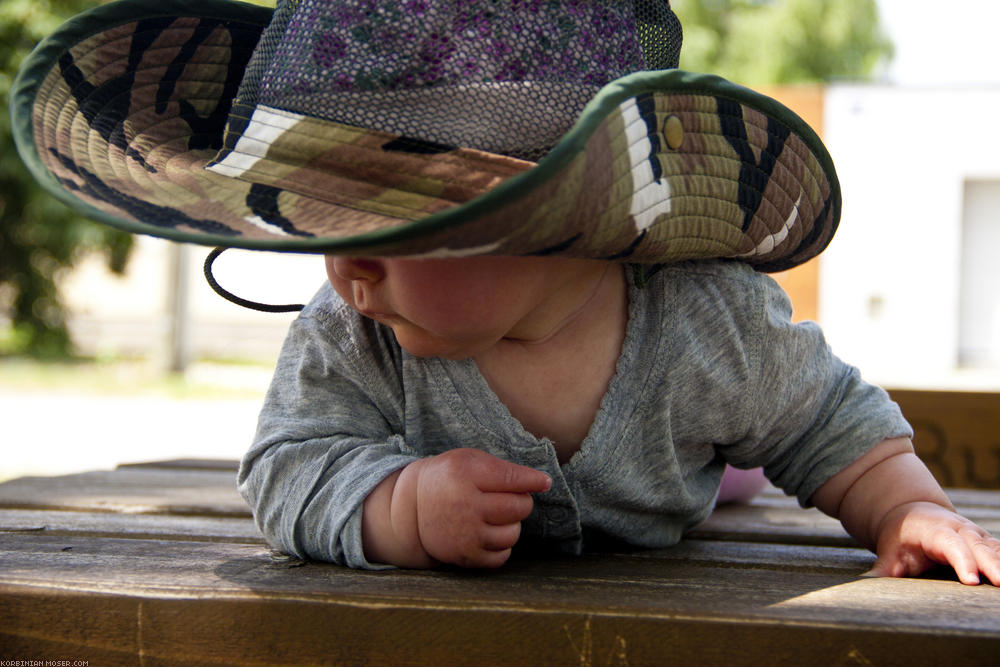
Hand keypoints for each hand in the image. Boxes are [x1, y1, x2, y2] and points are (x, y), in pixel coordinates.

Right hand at [408, 448, 551, 567]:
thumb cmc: (450, 478)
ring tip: (496, 516)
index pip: (514, 479)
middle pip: (519, 507)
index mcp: (466, 475)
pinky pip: (502, 556)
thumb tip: (543, 483)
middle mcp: (465, 505)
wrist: (413, 507)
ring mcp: (465, 534)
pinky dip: (502, 545)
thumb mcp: (469, 460)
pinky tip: (489, 533)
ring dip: (512, 525)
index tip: (543, 482)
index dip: (534, 481)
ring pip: (513, 533)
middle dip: (521, 501)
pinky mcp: (465, 556)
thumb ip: (505, 468)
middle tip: (508, 498)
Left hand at [867, 501, 999, 585]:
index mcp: (935, 531)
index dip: (962, 561)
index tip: (971, 580)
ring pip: (993, 547)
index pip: (951, 545)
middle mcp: (959, 529)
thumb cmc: (900, 538)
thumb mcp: (890, 553)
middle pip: (979, 546)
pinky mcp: (985, 542)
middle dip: (992, 564)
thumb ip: (882, 570)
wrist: (912, 514)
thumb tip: (863, 585)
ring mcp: (975, 534)